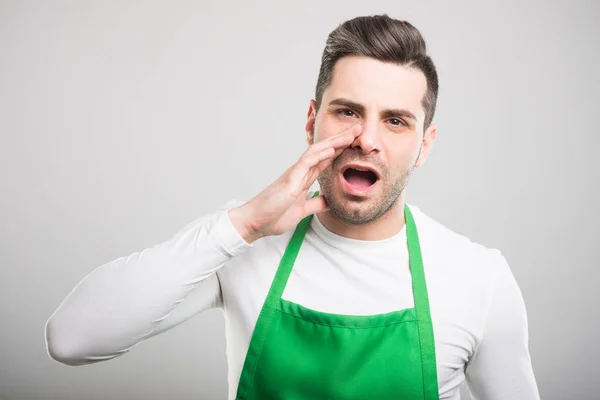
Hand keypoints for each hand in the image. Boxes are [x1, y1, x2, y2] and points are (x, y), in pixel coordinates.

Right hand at [228, 124, 361, 242]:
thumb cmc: (274, 215)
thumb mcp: (302, 210)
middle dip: (342, 139)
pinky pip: (305, 162)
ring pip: (317, 151)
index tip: (355, 141)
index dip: (341, 149)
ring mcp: (294, 173)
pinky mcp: (289, 179)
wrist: (255, 221)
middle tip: (359, 128)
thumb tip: (329, 201)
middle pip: (324, 151)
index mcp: (304, 178)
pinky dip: (319, 154)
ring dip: (334, 141)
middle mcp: (300, 171)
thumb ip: (315, 203)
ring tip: (350, 133)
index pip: (326, 159)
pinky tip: (331, 148)